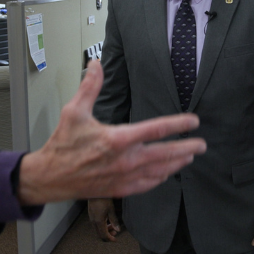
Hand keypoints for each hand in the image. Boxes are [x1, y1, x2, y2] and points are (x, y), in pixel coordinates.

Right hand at [18, 60, 205, 203]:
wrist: (50, 177)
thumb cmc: (63, 144)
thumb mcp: (74, 111)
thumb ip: (89, 87)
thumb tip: (96, 63)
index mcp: (118, 139)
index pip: (156, 129)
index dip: (178, 124)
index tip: (193, 121)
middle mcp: (125, 160)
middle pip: (165, 154)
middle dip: (187, 148)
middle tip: (202, 144)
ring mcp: (124, 176)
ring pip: (160, 171)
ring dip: (177, 163)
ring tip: (190, 156)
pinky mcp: (120, 189)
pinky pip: (148, 184)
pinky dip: (161, 178)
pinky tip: (168, 173)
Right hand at [88, 198, 121, 241]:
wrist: (95, 191)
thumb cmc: (104, 200)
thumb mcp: (111, 210)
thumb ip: (114, 221)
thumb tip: (118, 230)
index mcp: (98, 222)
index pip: (104, 235)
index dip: (110, 239)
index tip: (115, 239)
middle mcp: (93, 222)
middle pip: (100, 234)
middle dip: (108, 235)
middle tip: (115, 233)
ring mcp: (91, 218)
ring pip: (98, 229)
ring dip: (105, 230)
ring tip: (112, 226)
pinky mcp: (91, 215)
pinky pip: (96, 224)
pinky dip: (102, 226)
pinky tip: (107, 221)